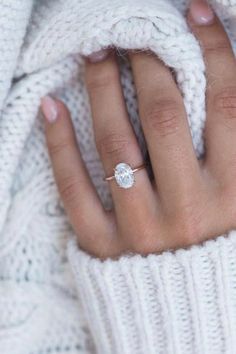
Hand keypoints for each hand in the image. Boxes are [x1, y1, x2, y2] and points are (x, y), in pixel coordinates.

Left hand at [41, 2, 235, 258]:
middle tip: (133, 36)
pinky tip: (51, 107)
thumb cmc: (218, 249)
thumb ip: (232, 149)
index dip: (214, 52)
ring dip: (101, 90)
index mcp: (234, 195)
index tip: (197, 15)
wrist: (188, 314)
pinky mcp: (106, 247)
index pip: (228, 106)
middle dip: (148, 63)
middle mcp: (189, 211)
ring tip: (93, 55)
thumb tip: (222, 89)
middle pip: (165, 117)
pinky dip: (59, 146)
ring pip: (116, 146)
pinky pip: (75, 190)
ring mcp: (143, 231)